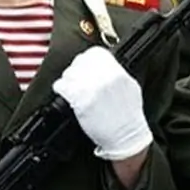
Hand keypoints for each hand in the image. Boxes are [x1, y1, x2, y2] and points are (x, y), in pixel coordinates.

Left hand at [52, 46, 152, 160]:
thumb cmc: (129, 115)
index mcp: (117, 72)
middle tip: (76, 78)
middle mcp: (104, 77)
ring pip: (69, 73)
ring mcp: (91, 88)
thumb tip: (104, 64)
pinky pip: (62, 86)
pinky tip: (63, 92)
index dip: (87, 59)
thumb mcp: (130, 86)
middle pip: (80, 62)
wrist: (126, 136)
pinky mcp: (80, 101)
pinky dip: (60, 88)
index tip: (85, 65)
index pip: (95, 53)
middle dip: (76, 69)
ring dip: (67, 79)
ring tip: (70, 86)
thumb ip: (117, 72)